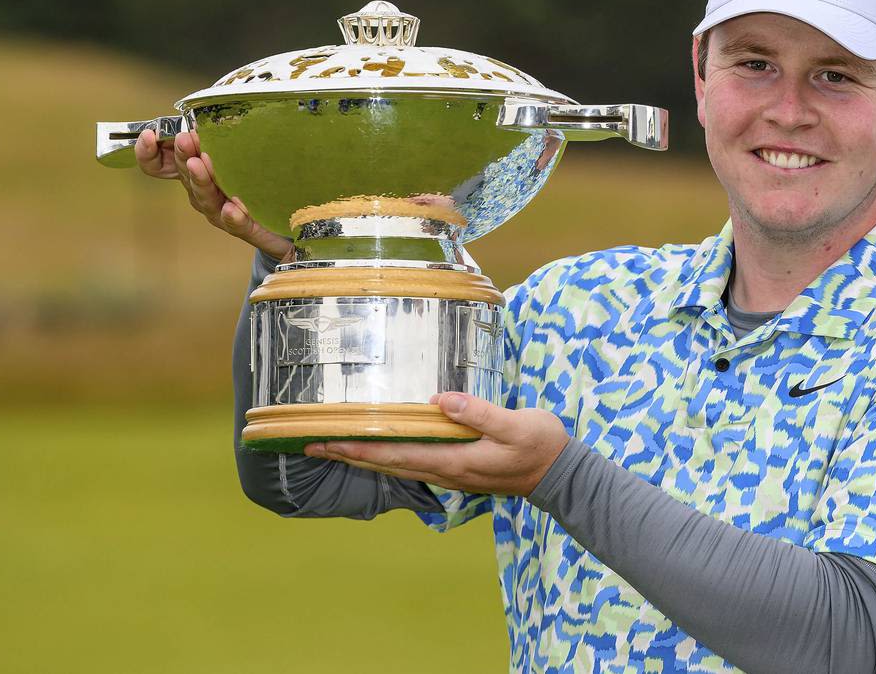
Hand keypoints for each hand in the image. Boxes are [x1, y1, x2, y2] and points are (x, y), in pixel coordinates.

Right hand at [134, 128, 293, 261]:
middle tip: (185, 139)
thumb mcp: (237, 152)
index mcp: (197, 173)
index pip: (161, 165)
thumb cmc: (256, 181)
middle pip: (185, 175)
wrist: (289, 218)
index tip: (149, 134)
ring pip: (205, 198)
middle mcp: (204, 193)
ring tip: (199, 164)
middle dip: (183, 155)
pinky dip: (232, 216)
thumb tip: (209, 109)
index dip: (148, 153)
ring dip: (201, 180)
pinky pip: (236, 224)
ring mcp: (221, 212)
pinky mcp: (246, 227)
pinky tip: (233, 208)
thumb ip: (220, 135)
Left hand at [305, 392, 570, 496]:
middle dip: (350, 455)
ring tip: (336, 448)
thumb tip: (440, 400)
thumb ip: (479, 413)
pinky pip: (412, 465)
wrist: (562, 475)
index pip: (395, 455)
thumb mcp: (516, 424)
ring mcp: (451, 474)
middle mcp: (446, 472)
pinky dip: (388, 459)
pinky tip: (381, 451)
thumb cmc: (541, 446)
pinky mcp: (459, 469)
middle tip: (313, 444)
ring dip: (365, 459)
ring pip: (397, 468)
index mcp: (454, 461)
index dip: (359, 448)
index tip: (327, 441)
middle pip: (387, 465)